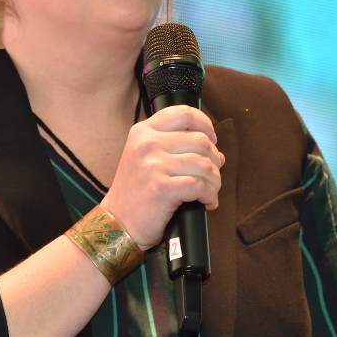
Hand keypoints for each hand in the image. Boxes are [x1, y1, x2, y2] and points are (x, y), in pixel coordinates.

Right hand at [101, 105, 223, 249]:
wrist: (117, 223)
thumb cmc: (135, 193)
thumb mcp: (147, 160)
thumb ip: (179, 150)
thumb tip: (218, 155)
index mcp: (143, 132)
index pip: (183, 113)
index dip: (205, 124)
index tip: (212, 139)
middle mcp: (148, 143)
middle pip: (201, 140)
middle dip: (214, 160)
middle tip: (212, 175)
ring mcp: (154, 164)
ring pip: (204, 164)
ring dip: (215, 181)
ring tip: (210, 191)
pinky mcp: (162, 187)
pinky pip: (200, 186)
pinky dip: (210, 196)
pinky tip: (207, 202)